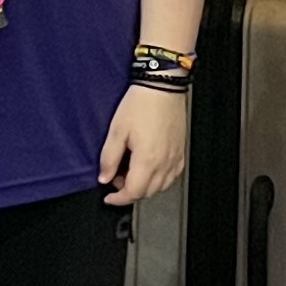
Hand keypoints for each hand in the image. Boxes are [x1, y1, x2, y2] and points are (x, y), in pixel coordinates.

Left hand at [96, 86, 189, 207]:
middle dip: (130, 192)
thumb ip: (109, 158)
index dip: (118, 199)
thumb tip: (105, 177)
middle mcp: (164, 162)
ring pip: (161, 187)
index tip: (109, 197)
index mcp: (147, 159)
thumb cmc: (141, 103)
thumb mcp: (116, 130)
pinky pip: (172, 176)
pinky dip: (160, 179)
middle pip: (147, 193)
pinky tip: (150, 168)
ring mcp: (175, 157)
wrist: (162, 86)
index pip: (133, 193)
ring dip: (145, 187)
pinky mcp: (180, 151)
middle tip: (117, 178)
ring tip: (132, 172)